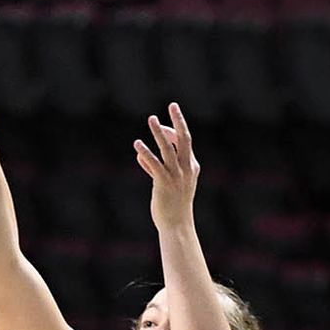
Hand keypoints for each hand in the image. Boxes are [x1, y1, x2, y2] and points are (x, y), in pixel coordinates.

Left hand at [133, 103, 198, 229]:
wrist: (177, 226)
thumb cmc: (173, 205)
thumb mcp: (167, 183)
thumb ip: (154, 168)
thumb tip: (141, 157)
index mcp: (192, 167)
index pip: (184, 142)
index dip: (172, 132)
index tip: (161, 129)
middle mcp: (186, 169)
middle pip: (184, 139)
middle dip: (178, 120)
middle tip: (173, 104)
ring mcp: (176, 176)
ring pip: (168, 149)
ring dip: (159, 132)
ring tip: (151, 119)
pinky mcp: (164, 183)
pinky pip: (154, 164)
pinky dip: (145, 153)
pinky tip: (137, 144)